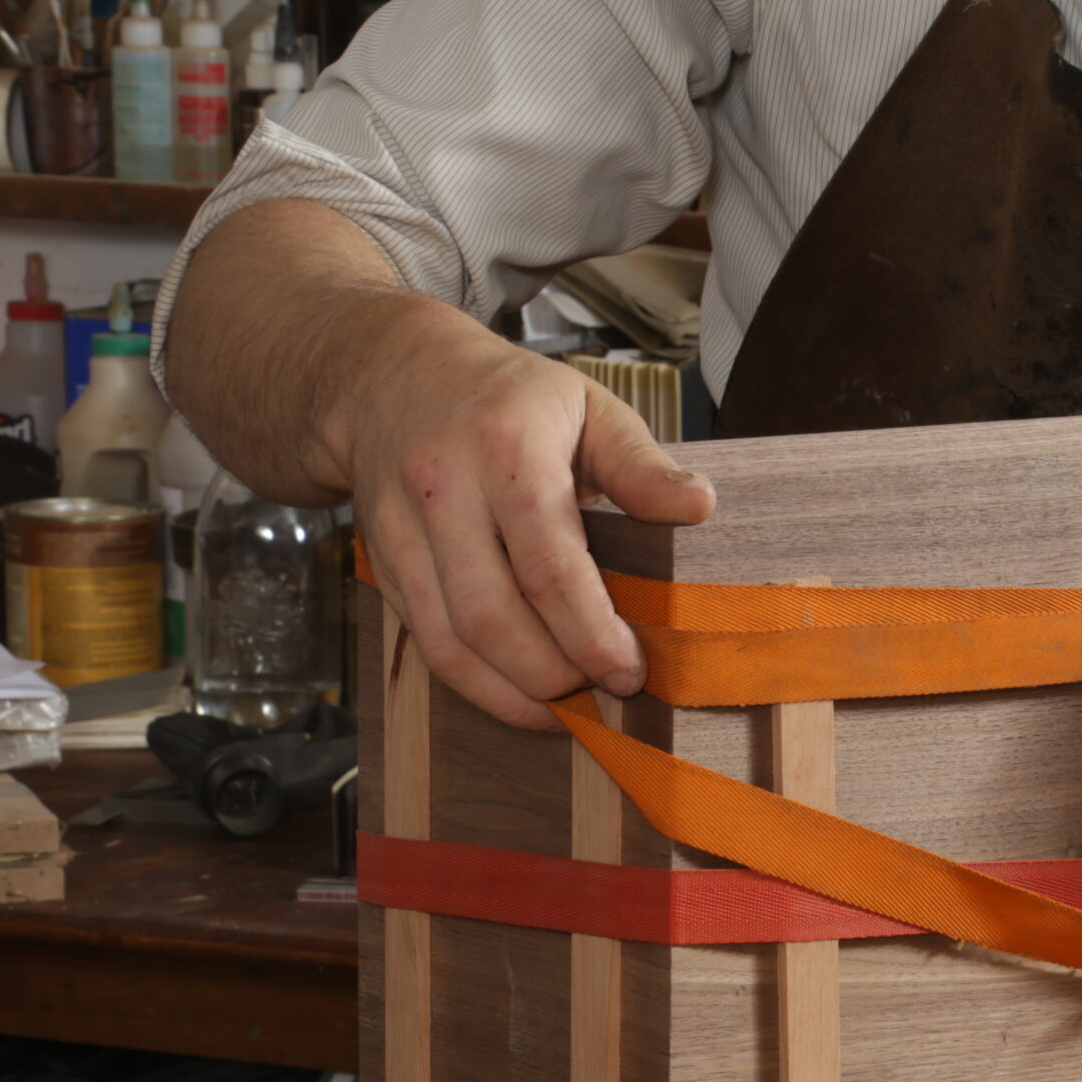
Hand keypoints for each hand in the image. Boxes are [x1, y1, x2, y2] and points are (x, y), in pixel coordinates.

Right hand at [334, 303, 713, 729]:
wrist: (392, 374)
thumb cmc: (510, 397)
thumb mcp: (588, 405)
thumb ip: (641, 464)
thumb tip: (699, 506)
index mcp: (506, 447)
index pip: (547, 562)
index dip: (590, 631)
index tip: (630, 670)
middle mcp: (442, 489)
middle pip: (492, 615)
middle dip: (554, 672)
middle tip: (606, 691)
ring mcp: (401, 530)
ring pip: (450, 641)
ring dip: (513, 692)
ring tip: (569, 707)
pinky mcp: (382, 563)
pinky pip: (427, 644)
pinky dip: (477, 685)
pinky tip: (523, 696)